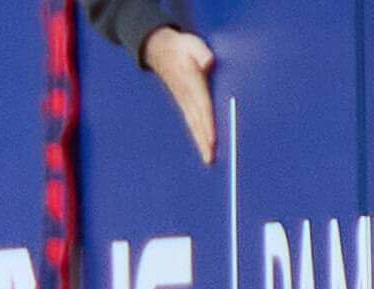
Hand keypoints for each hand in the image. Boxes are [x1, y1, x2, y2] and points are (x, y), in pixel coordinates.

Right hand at [141, 26, 217, 165]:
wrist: (160, 50)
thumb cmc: (181, 47)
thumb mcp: (192, 44)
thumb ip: (201, 52)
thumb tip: (209, 63)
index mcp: (191, 83)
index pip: (202, 106)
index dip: (208, 123)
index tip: (213, 139)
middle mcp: (187, 96)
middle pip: (198, 122)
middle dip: (205, 140)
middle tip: (211, 159)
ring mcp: (184, 102)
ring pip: (195, 125)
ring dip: (202, 143)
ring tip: (209, 159)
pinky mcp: (185, 104)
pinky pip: (193, 122)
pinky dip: (199, 135)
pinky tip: (205, 146)